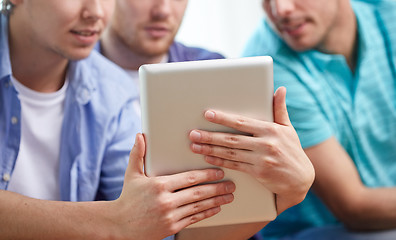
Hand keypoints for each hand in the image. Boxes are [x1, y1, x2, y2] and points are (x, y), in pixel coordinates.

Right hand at [111, 133, 235, 239]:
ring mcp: (170, 216)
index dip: (207, 175)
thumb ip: (138, 154)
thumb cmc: (128, 198)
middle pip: (198, 193)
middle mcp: (166, 201)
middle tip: (231, 185)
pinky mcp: (171, 228)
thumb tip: (140, 135)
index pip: (189, 178)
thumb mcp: (132, 175)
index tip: (219, 172)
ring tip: (229, 196)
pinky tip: (216, 208)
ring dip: (216, 201)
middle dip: (217, 189)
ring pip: (198, 207)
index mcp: (159, 185)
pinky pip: (193, 219)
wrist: (119, 225)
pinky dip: (206, 213)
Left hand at [189, 87, 313, 213]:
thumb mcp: (288, 129)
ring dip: (210, 149)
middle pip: (232, 139)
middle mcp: (265, 144)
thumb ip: (280, 109)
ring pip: (230, 153)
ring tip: (195, 145)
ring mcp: (261, 159)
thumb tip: (280, 89)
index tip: (208, 114)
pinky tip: (207, 157)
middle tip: (193, 133)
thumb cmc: (293, 150)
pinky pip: (235, 165)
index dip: (224, 118)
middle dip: (210, 136)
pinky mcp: (258, 173)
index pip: (242, 122)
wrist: (301, 179)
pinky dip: (220, 161)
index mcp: (270, 130)